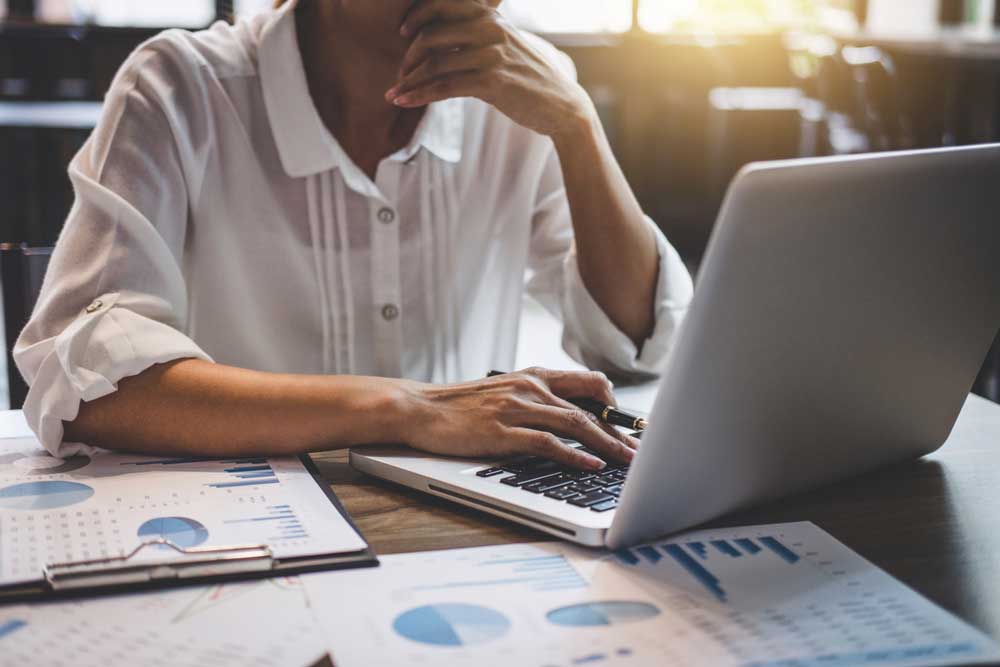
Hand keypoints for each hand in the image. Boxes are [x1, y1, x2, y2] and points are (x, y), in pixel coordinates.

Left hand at [385, 0, 594, 139]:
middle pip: (431, 34)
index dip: (416, 15)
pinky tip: (403, 102)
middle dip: (408, 56)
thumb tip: (443, 31)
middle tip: (400, 73)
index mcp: (490, 16)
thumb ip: (479, 32)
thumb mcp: (505, 43)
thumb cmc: (527, 76)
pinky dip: (419, 95)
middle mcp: (490, 30)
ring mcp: (491, 55)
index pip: (443, 3)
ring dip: (409, 81)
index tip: (402, 32)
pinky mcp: (492, 83)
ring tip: (394, 92)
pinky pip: (444, 87)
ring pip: (435, 64)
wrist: (561, 105)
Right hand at [400, 367, 637, 469]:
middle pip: (589, 407)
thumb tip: (565, 420)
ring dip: (607, 444)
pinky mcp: (504, 431)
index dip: (615, 404)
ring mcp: (517, 408)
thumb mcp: (502, 394)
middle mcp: (530, 388)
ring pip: (576, 424)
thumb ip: (532, 400)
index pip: (588, 383)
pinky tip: (590, 465)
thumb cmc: (458, 406)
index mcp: (533, 377)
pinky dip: (574, 454)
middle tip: (640, 450)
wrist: (419, 408)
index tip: (631, 425)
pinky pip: (548, 442)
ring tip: (627, 461)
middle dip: (620, 431)